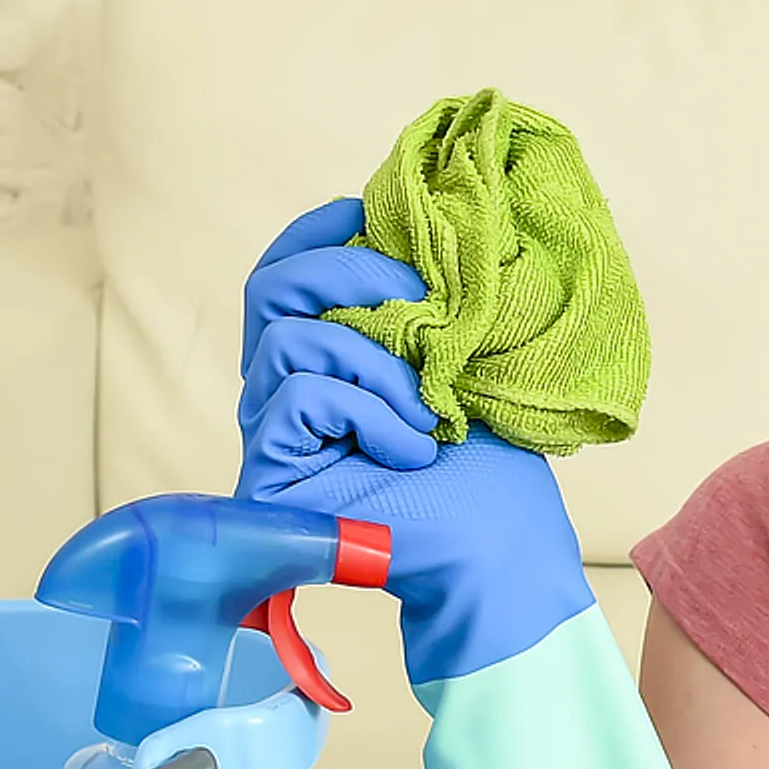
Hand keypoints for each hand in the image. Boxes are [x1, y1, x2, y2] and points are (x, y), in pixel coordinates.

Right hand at [236, 197, 592, 683]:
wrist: (500, 558)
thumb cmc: (490, 470)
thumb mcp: (460, 360)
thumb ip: (419, 304)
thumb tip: (408, 225)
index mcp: (323, 360)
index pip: (283, 273)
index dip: (316, 232)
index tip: (366, 210)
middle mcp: (281, 393)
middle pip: (269, 289)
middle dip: (350, 272)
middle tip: (423, 298)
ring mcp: (270, 437)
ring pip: (286, 340)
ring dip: (374, 360)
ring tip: (429, 407)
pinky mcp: (270, 477)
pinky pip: (299, 397)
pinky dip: (366, 408)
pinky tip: (413, 446)